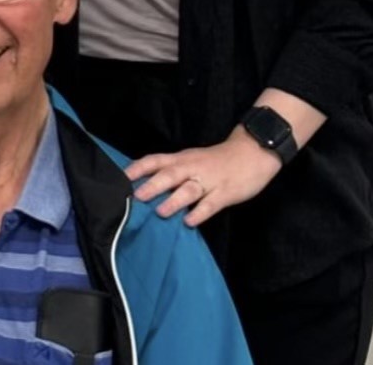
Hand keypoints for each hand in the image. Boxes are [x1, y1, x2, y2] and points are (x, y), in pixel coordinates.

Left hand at [125, 127, 281, 226]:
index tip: (121, 178)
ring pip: (189, 189)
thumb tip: (145, 185)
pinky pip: (211, 204)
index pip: (156, 160)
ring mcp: (209, 180)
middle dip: (153, 185)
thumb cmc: (216, 160)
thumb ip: (172, 171)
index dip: (138, 168)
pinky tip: (190, 222)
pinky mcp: (225, 192)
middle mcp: (192, 167)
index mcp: (182, 159)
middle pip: (170, 175)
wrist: (252, 151)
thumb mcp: (192, 160)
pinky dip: (200, 212)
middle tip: (136, 197)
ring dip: (174, 200)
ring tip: (160, 212)